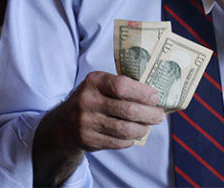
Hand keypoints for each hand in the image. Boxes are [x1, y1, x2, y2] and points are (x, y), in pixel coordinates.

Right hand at [46, 71, 163, 151]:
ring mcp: (86, 122)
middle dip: (149, 114)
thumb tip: (154, 97)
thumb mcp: (100, 85)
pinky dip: (130, 140)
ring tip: (147, 126)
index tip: (155, 97)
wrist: (64, 122)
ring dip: (142, 129)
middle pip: (127, 110)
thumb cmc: (91, 99)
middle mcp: (87, 101)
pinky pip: (118, 142)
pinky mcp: (89, 139)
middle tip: (159, 115)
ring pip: (125, 129)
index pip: (121, 86)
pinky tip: (132, 134)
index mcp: (93, 82)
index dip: (142, 93)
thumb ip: (121, 86)